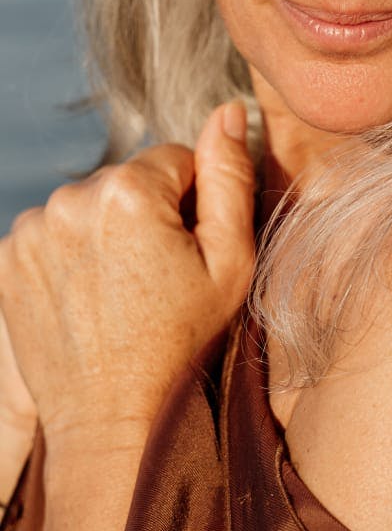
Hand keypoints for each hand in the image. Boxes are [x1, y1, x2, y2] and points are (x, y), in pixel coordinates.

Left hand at [0, 102, 255, 444]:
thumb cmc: (183, 344)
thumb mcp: (230, 262)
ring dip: (103, 234)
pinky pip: (50, 235)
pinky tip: (86, 299)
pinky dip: (67, 257)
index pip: (172, 159)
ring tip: (120, 294)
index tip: (188, 255)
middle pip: (124, 181)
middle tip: (156, 280)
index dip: (191, 204)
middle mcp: (68, 198)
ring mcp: (28, 230)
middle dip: (144, 216)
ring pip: (85, 206)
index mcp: (127, 191)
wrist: (114, 420)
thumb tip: (228, 110)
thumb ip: (229, 177)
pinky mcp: (4, 260)